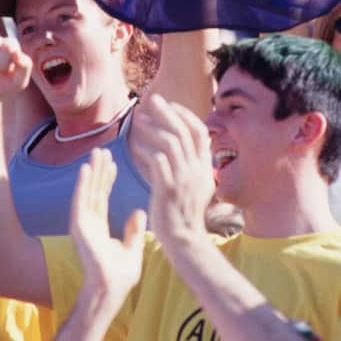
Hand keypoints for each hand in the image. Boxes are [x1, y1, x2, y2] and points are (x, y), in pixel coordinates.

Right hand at [71, 149, 145, 302]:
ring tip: (96, 153)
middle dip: (99, 171)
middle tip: (103, 151)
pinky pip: (80, 201)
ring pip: (87, 192)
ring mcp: (82, 225)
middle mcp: (89, 224)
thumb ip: (134, 230)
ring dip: (91, 172)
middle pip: (94, 191)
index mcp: (99, 228)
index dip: (107, 180)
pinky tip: (86, 168)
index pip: (102, 198)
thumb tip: (139, 211)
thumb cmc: (121, 275)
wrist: (112, 289)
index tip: (113, 163)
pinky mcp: (79, 227)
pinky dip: (82, 184)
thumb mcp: (132, 248)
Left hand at [132, 95, 213, 248]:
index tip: (171, 105)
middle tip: (152, 99)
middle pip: (184, 131)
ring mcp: (184, 179)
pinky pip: (158, 161)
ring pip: (171, 142)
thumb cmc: (185, 216)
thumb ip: (191, 168)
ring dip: (154, 127)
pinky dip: (146, 150)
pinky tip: (135, 146)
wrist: (185, 241)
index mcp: (205, 168)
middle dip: (167, 112)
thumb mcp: (197, 188)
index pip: (200, 132)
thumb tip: (182, 152)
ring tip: (139, 119)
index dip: (185, 115)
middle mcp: (198, 170)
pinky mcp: (169, 189)